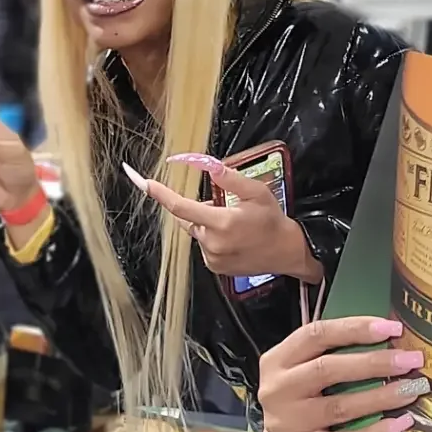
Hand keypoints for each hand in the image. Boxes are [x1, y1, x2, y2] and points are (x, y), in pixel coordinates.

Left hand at [122, 153, 323, 283]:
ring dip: (207, 225)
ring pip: (197, 232)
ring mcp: (212, 258)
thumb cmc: (272, 220)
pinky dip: (211, 239)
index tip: (144, 183)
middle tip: (226, 208)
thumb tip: (206, 164)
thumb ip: (229, 179)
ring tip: (234, 226)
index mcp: (222, 222)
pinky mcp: (214, 267)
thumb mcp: (256, 192)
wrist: (287, 252)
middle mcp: (213, 242)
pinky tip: (232, 240)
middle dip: (200, 209)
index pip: (182, 207)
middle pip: (189, 218)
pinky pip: (203, 246)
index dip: (161, 194)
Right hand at [257, 315, 427, 431]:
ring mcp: (288, 421)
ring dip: (381, 397)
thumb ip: (332, 351)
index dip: (355, 329)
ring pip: (340, 406)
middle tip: (411, 361)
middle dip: (376, 363)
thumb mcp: (301, 367)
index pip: (316, 335)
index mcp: (278, 359)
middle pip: (328, 369)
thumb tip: (389, 339)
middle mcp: (279, 388)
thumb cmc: (300, 394)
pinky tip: (400, 423)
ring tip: (411, 390)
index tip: (393, 328)